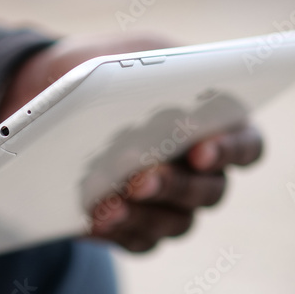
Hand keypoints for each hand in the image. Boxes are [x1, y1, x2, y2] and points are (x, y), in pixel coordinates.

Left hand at [0, 34, 263, 252]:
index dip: (228, 149)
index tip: (200, 148)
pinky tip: (91, 219)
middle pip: (208, 190)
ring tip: (107, 202)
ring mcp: (174, 205)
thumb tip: (132, 89)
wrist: (49, 96)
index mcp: (216, 123)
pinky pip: (136, 240)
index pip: (245, 144)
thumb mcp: (120, 53)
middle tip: (138, 176)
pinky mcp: (137, 228)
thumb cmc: (102, 67)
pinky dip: (115, 231)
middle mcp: (204, 172)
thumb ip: (139, 67)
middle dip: (172, 183)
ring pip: (174, 222)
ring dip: (141, 213)